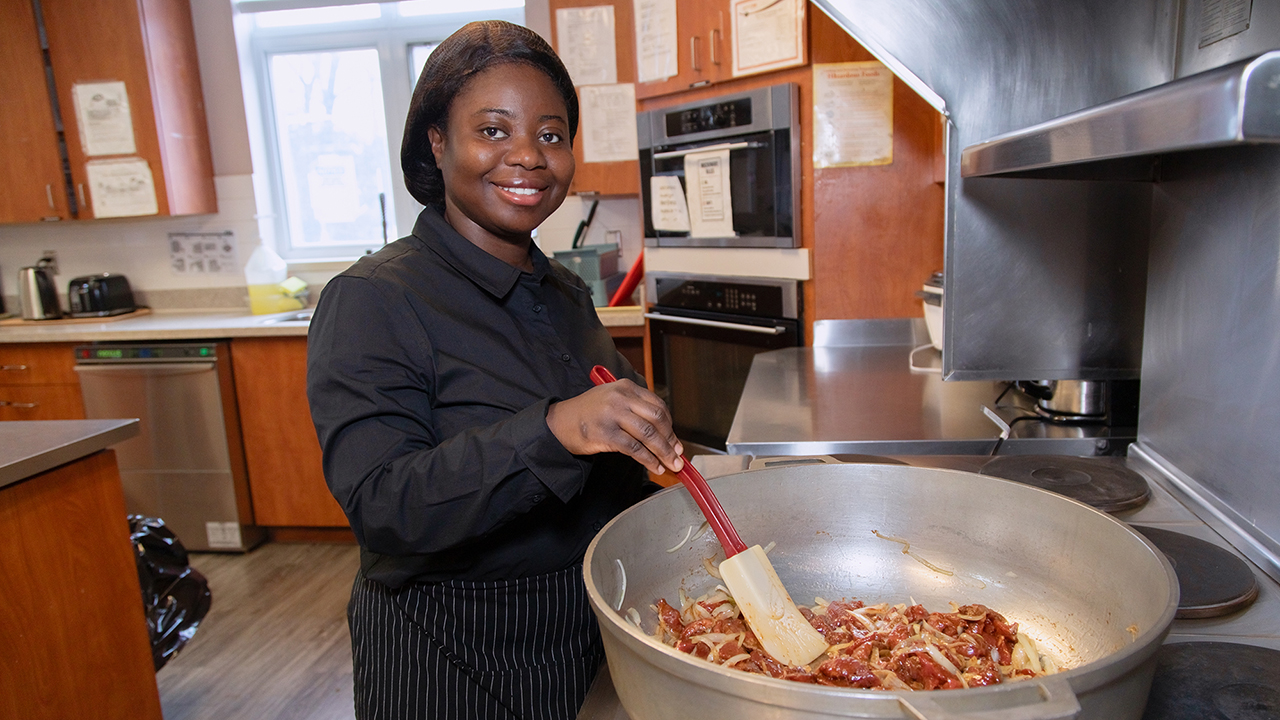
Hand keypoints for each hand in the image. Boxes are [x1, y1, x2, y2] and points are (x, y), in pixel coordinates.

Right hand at [546, 379, 684, 474]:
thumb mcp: (612, 399)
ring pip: (648, 435)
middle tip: (678, 455)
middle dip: (671, 440)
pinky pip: (634, 448)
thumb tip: (662, 433)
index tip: (675, 440)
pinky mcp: (605, 433)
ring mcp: (612, 415)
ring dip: (663, 452)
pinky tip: (654, 466)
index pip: (657, 405)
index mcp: (626, 387)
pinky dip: (648, 460)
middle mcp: (621, 398)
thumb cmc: (587, 413)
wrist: (559, 422)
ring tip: (671, 464)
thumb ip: (635, 409)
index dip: (670, 425)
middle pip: (657, 419)